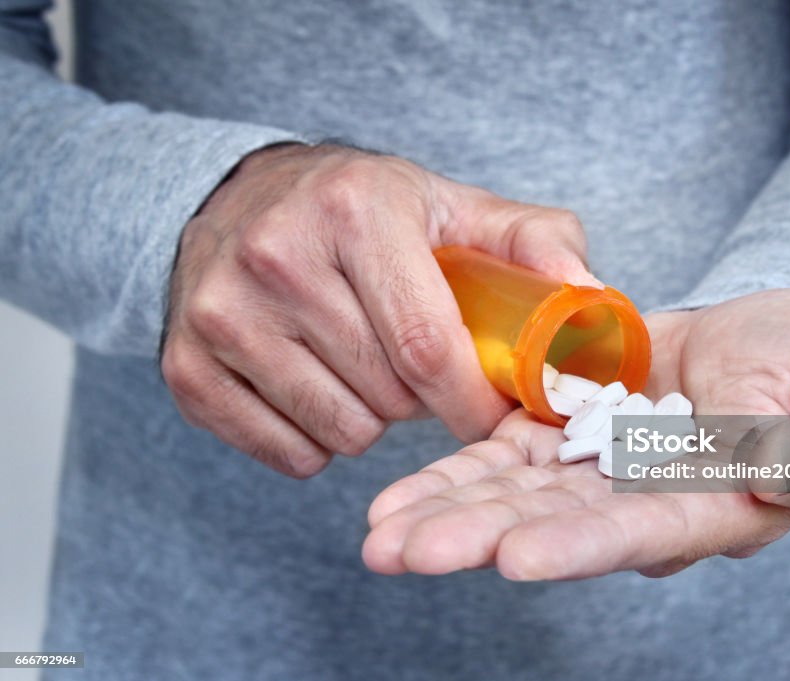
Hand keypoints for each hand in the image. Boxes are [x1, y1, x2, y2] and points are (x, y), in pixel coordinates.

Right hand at [161, 144, 594, 477]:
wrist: (239, 200)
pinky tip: (319, 386)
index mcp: (354, 211)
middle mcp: (275, 258)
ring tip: (367, 367)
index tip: (496, 416)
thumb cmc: (363, 210)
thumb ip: (534, 243)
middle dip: (424, 402)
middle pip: (387, 395)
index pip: (426, 345)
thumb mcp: (451, 205)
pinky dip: (319, 439)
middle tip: (419, 366)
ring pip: (340, 432)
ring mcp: (221, 316)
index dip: (473, 400)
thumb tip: (592, 301)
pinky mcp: (188, 368)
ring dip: (373, 420)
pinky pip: (288, 453)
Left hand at [362, 289, 789, 578]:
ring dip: (447, 515)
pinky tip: (395, 497)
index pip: (643, 531)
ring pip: (514, 500)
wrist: (765, 338)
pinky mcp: (566, 438)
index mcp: (713, 507)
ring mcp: (598, 476)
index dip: (581, 545)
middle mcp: (644, 507)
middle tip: (406, 553)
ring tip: (379, 535)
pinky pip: (502, 459)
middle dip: (481, 540)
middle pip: (555, 529)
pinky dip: (452, 474)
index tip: (515, 557)